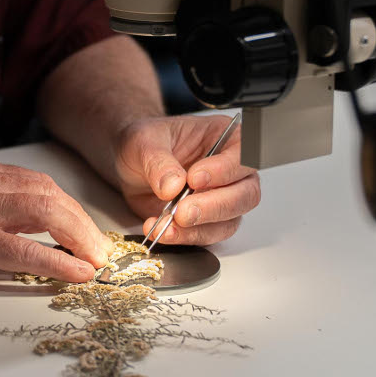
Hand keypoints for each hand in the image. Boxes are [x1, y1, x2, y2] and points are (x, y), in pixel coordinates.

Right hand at [0, 157, 112, 287]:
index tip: (85, 233)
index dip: (70, 210)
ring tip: (95, 261)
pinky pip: (27, 249)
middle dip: (83, 224)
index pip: (41, 185)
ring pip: (48, 213)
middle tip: (99, 250)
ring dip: (79, 239)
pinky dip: (59, 261)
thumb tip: (31, 241)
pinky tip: (78, 273)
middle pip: (52, 195)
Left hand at [114, 115, 260, 244]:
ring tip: (167, 226)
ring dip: (199, 228)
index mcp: (227, 138)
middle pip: (245, 194)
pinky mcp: (206, 221)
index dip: (224, 171)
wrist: (130, 164)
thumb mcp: (144, 142)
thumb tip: (172, 186)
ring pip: (230, 221)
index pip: (243, 156)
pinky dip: (185, 237)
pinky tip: (163, 231)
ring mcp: (221, 198)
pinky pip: (207, 236)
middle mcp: (231, 171)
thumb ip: (158, 162)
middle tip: (184, 211)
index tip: (194, 179)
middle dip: (214, 207)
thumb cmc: (145, 143)